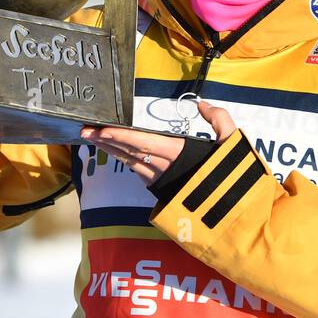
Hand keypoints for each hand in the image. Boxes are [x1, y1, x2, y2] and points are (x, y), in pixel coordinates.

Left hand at [80, 100, 236, 184]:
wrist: (232, 213)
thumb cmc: (231, 178)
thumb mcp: (232, 144)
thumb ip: (220, 120)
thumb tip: (202, 104)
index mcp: (179, 154)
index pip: (143, 143)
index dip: (120, 136)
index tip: (101, 130)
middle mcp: (165, 169)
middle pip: (129, 152)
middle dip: (106, 141)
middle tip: (84, 130)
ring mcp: (161, 181)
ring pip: (130, 163)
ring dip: (110, 151)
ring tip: (92, 138)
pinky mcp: (161, 189)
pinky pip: (138, 172)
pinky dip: (124, 160)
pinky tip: (114, 153)